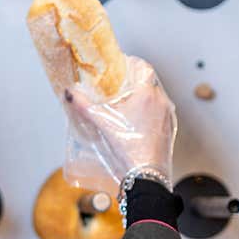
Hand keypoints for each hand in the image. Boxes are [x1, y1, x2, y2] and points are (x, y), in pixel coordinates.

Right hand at [64, 56, 176, 186]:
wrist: (146, 175)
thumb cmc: (128, 148)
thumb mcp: (101, 123)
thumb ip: (83, 105)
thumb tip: (69, 93)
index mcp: (147, 93)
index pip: (143, 66)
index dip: (130, 63)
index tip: (120, 65)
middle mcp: (162, 101)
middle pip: (148, 81)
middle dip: (132, 82)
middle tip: (116, 87)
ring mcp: (168, 116)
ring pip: (154, 98)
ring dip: (140, 98)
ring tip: (123, 106)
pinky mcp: (169, 129)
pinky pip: (158, 113)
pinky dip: (147, 112)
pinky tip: (134, 123)